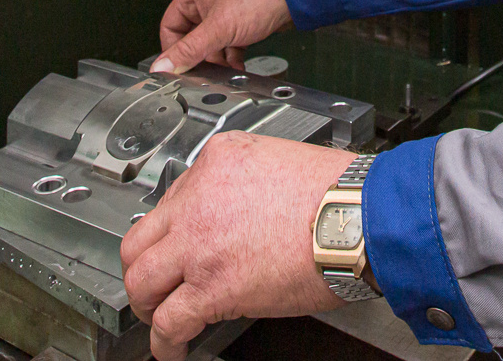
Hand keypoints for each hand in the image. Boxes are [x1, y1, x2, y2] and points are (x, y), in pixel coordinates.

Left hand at [120, 132, 354, 358]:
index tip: (181, 246)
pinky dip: (165, 341)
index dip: (176, 230)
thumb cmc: (340, 192)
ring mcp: (199, 242)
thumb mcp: (280, 161)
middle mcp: (199, 197)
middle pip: (141, 239)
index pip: (174, 198)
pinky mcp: (211, 286)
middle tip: (156, 283)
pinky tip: (172, 348)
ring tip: (158, 317)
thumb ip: (246, 183)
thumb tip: (238, 215)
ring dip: (147, 304)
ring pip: (142, 279)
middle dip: (145, 267)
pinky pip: (169, 320)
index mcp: (218, 161)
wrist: (361, 217)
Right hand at [152, 0, 291, 73]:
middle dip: (201, 57)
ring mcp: (225, 11)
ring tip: (226, 71)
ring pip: (211, 43)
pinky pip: (228, 43)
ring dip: (218, 59)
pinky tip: (237, 66)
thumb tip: (162, 66)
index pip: (170, 27)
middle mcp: (207, 0)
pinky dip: (231, 56)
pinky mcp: (240, 21)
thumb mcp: (218, 29)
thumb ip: (189, 50)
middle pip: (192, 38)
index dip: (173, 50)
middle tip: (206, 72)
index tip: (179, 69)